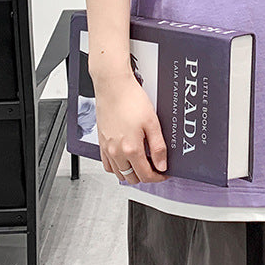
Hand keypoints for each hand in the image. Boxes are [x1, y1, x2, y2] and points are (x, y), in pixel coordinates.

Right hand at [92, 69, 169, 183]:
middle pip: (132, 178)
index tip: (164, 173)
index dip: (158, 177)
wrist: (113, 86)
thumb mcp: (152, 123)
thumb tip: (162, 165)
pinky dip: (117, 167)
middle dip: (145, 176)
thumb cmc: (131, 99)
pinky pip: (107, 165)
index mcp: (131, 149)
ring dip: (131, 173)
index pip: (145, 175)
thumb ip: (158, 147)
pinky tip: (125, 158)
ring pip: (119, 174)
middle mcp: (116, 152)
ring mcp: (107, 148)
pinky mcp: (101, 143)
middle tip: (155, 167)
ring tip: (142, 163)